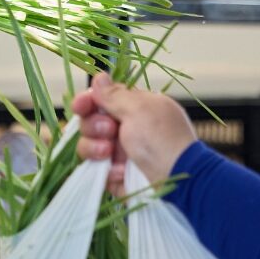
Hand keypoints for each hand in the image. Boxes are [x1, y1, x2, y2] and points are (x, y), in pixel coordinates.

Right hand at [71, 74, 196, 194]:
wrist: (177, 181)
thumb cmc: (162, 140)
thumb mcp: (139, 109)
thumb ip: (114, 94)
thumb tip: (100, 77)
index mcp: (134, 109)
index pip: (101, 100)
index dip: (87, 101)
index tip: (81, 105)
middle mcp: (124, 129)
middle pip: (89, 121)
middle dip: (94, 125)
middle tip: (110, 131)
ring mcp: (118, 153)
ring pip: (87, 145)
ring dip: (95, 147)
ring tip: (109, 153)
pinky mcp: (113, 175)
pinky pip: (95, 169)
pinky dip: (106, 170)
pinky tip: (120, 171)